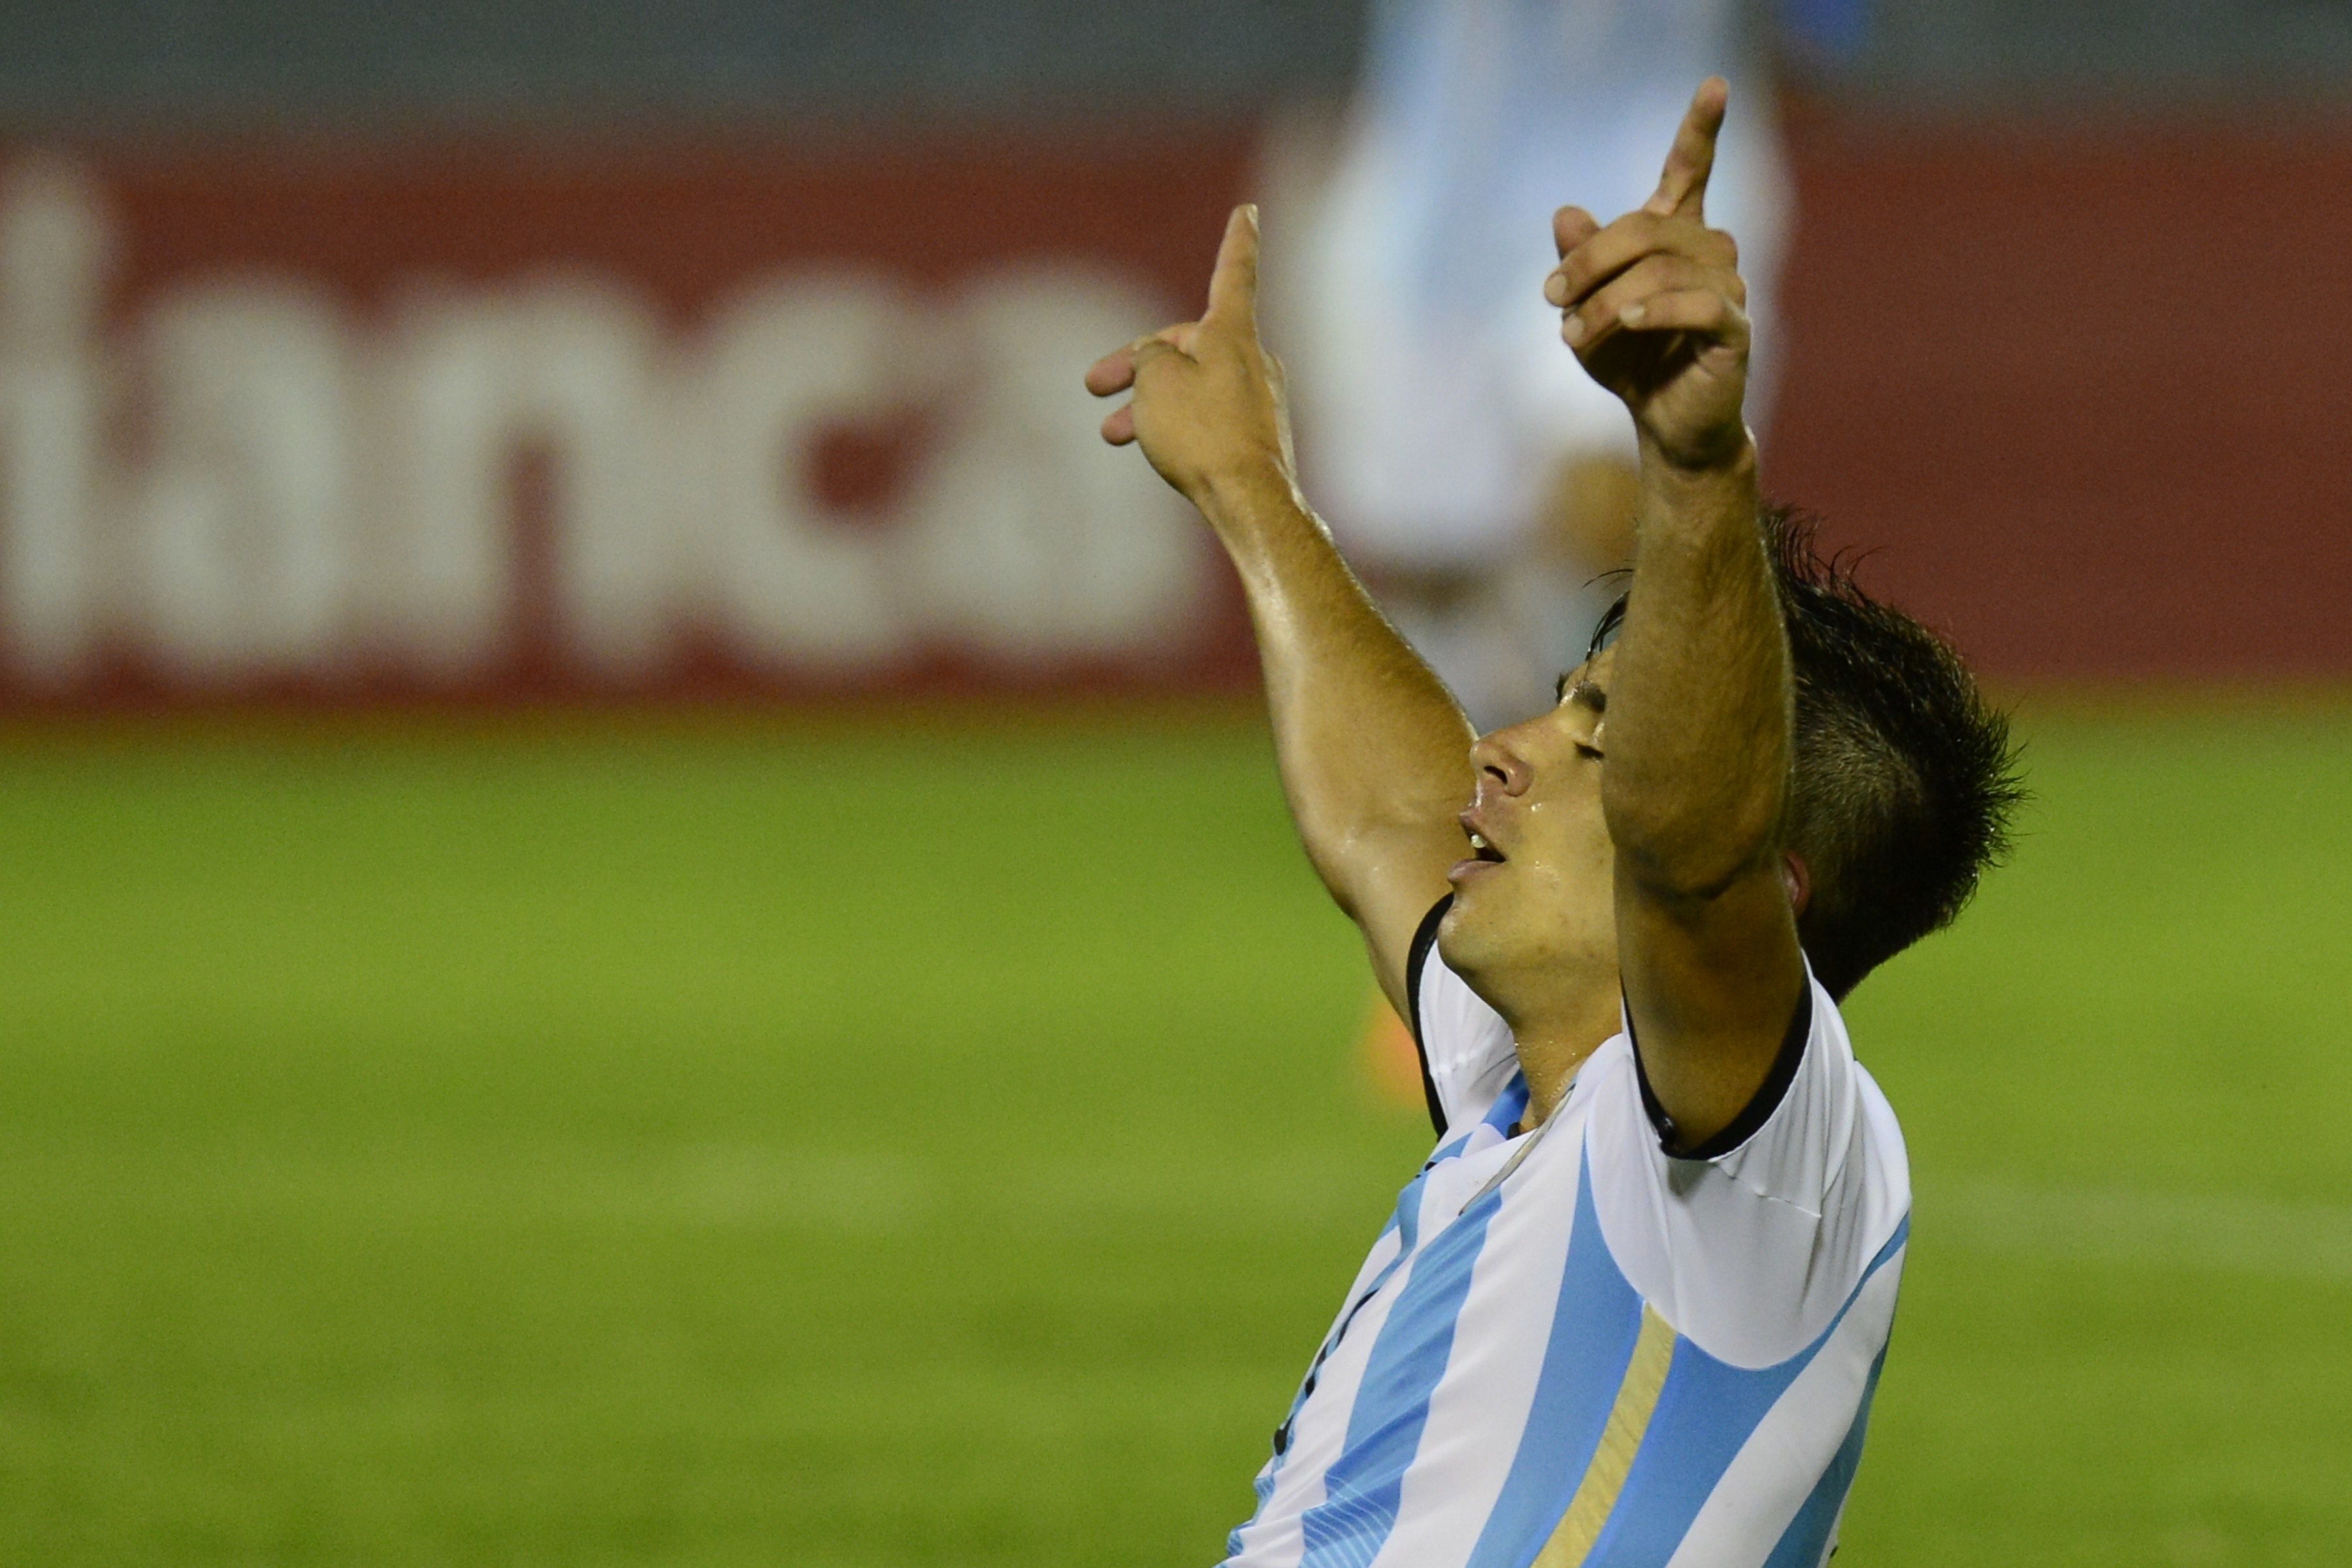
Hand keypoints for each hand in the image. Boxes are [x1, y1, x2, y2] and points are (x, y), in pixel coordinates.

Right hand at [1084, 205, 1298, 515]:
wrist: (1249, 501)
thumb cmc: (1201, 435)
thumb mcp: (1156, 382)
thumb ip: (1149, 356)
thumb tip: (1158, 358)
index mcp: (1232, 334)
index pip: (1234, 272)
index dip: (1237, 240)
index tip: (1248, 211)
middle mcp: (1253, 360)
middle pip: (1187, 346)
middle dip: (1137, 364)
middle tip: (1092, 385)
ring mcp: (1259, 400)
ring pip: (1194, 387)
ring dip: (1150, 404)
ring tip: (1112, 434)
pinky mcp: (1258, 436)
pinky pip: (1209, 417)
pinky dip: (1178, 425)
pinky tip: (1158, 452)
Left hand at [1544, 79, 1750, 471]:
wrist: (1663, 423)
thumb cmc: (1629, 361)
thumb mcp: (1586, 306)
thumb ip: (1579, 260)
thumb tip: (1565, 212)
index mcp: (1678, 235)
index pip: (1692, 171)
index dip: (1702, 128)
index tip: (1716, 84)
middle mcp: (1711, 251)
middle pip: (1646, 227)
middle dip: (1589, 260)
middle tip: (1549, 295)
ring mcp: (1729, 287)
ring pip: (1660, 270)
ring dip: (1604, 302)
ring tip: (1572, 333)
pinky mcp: (1735, 328)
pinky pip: (1697, 304)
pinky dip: (1653, 311)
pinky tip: (1624, 324)